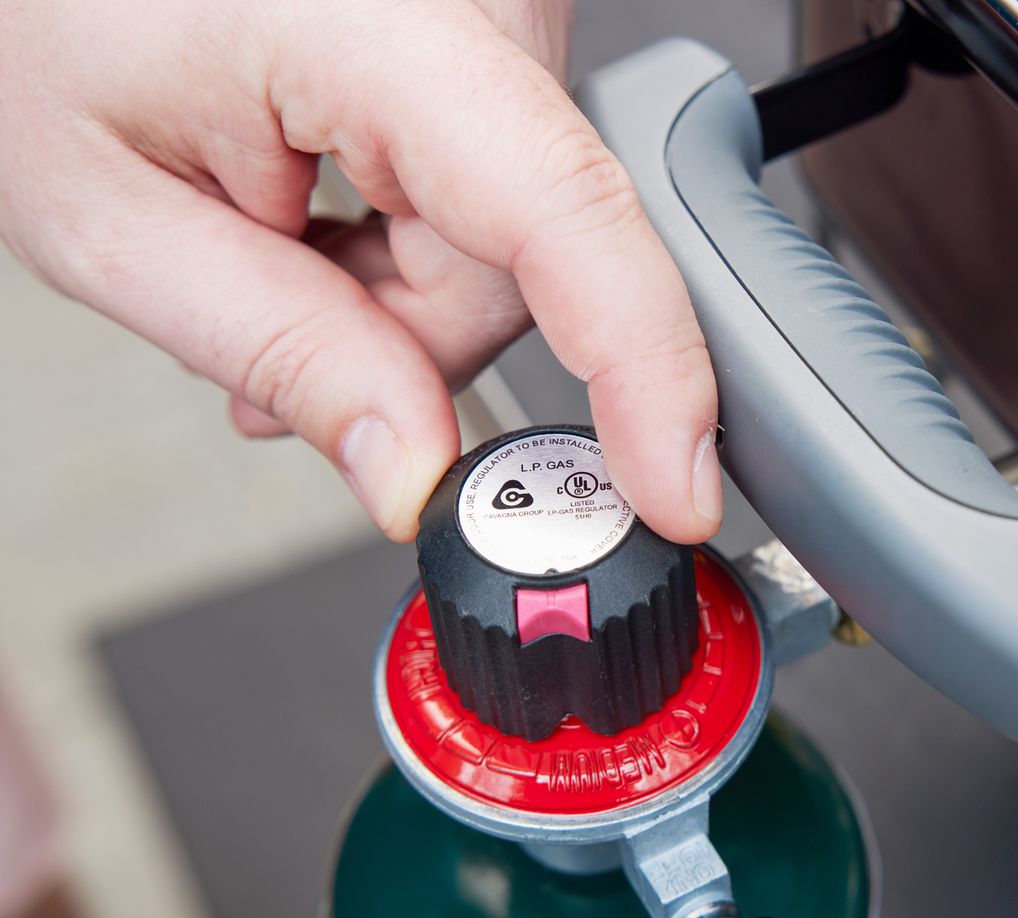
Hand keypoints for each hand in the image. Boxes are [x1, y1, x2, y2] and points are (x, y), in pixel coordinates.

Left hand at [0, 0, 721, 543]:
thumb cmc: (48, 17)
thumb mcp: (115, 216)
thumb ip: (284, 347)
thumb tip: (418, 465)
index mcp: (374, 23)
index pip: (563, 210)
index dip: (642, 367)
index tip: (674, 489)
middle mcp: (471, 6)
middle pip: (525, 265)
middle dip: (413, 342)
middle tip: (288, 340)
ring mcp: (493, 21)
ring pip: (513, 251)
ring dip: (404, 298)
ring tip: (281, 252)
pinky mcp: (492, 48)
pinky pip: (498, 204)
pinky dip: (413, 246)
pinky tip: (321, 219)